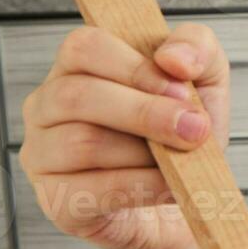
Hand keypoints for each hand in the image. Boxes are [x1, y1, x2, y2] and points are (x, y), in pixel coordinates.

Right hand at [19, 22, 230, 248]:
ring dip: (145, 153)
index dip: (134, 67)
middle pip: (77, 96)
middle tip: (195, 129)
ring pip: (83, 143)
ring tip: (182, 160)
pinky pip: (93, 191)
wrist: (187, 196)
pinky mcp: (57, 202)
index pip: (83, 47)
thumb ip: (196, 46)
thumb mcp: (203, 78)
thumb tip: (173, 58)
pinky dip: (143, 187)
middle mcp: (47, 107)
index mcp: (76, 67)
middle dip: (145, 112)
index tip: (181, 88)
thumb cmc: (182, 130)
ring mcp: (44, 156)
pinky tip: (171, 186)